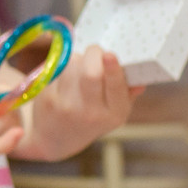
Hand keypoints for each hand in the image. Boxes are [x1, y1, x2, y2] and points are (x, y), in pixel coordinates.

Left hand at [15, 46, 136, 160]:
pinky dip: (63, 65)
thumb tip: (139, 80)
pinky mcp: (48, 97)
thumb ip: (127, 94)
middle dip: (94, 54)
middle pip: (91, 73)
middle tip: (96, 50)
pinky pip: (57, 69)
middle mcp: (91, 112)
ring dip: (78, 57)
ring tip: (80, 64)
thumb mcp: (114, 112)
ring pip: (72, 66)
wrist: (55, 137)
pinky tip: (66, 75)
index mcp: (115, 114)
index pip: (116, 88)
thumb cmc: (91, 118)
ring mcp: (66, 105)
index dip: (112, 70)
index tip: (109, 54)